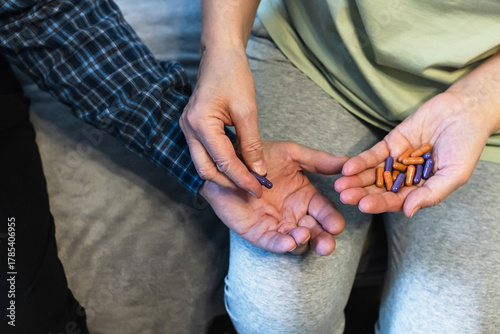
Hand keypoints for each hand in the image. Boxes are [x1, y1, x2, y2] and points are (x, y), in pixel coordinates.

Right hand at [180, 45, 265, 197]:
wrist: (220, 54)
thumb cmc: (233, 75)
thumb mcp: (247, 110)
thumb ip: (251, 143)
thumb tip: (258, 171)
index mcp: (200, 124)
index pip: (223, 162)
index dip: (242, 178)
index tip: (259, 188)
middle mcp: (188, 129)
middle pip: (206, 170)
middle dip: (229, 182)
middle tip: (252, 188)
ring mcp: (187, 129)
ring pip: (203, 164)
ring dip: (224, 174)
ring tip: (247, 179)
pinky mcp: (193, 128)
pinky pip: (204, 153)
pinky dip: (220, 163)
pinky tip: (238, 165)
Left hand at [200, 141, 348, 255]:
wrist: (227, 161)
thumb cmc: (259, 157)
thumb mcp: (291, 154)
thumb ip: (317, 161)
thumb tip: (347, 162)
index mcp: (305, 197)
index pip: (325, 212)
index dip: (331, 220)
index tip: (336, 225)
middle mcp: (294, 214)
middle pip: (314, 232)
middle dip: (322, 240)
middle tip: (327, 244)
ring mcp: (276, 224)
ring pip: (296, 241)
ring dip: (302, 242)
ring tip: (302, 234)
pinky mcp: (256, 232)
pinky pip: (271, 242)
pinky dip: (281, 245)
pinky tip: (288, 242)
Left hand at [335, 92, 492, 216]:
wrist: (464, 112)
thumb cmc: (466, 146)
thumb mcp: (454, 174)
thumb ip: (431, 193)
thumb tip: (407, 212)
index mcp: (420, 190)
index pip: (397, 201)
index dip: (380, 204)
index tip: (363, 206)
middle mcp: (405, 179)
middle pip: (379, 190)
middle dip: (362, 194)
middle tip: (345, 197)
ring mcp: (396, 161)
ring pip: (372, 174)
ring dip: (356, 180)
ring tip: (340, 185)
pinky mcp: (390, 144)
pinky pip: (373, 155)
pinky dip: (360, 161)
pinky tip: (347, 167)